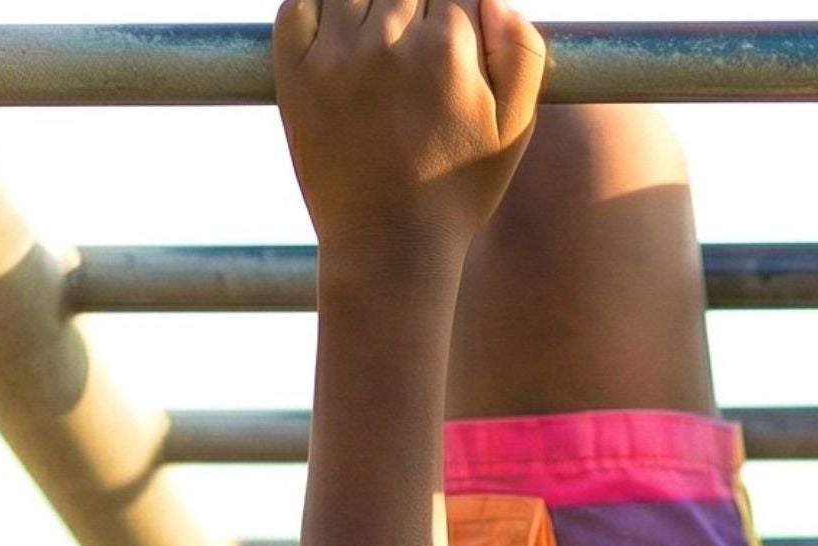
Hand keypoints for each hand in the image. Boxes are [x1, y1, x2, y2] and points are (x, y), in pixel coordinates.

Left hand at [273, 0, 545, 283]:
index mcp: (449, 49)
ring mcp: (337, 54)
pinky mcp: (296, 71)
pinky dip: (317, 8)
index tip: (450, 47)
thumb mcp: (514, 132)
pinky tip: (340, 40)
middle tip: (416, 60)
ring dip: (370, 8)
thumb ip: (521, 53)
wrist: (389, 249)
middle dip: (416, 11)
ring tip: (382, 53)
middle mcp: (390, 41)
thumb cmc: (458, 193)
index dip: (458, 14)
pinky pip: (300, 4)